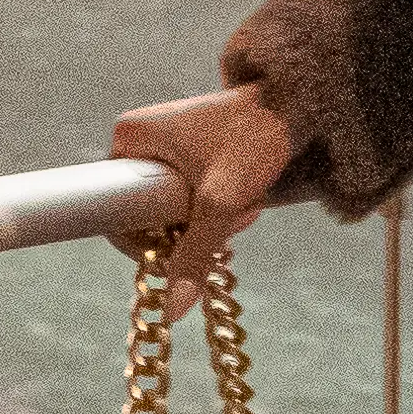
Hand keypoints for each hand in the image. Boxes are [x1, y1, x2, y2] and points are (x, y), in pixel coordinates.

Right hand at [109, 84, 294, 315]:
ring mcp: (164, 142)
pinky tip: (248, 199)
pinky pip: (189, 192)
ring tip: (248, 207)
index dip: (149, 240)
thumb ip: (194, 255)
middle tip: (231, 223)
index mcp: (128, 138)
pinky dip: (217, 205)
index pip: (115, 212)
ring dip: (210, 220)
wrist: (297, 101)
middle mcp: (138, 137)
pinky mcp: (188, 148)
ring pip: (174, 206)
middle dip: (191, 229)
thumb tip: (172, 311)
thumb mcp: (221, 202)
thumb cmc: (255, 138)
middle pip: (148, 212)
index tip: (185, 244)